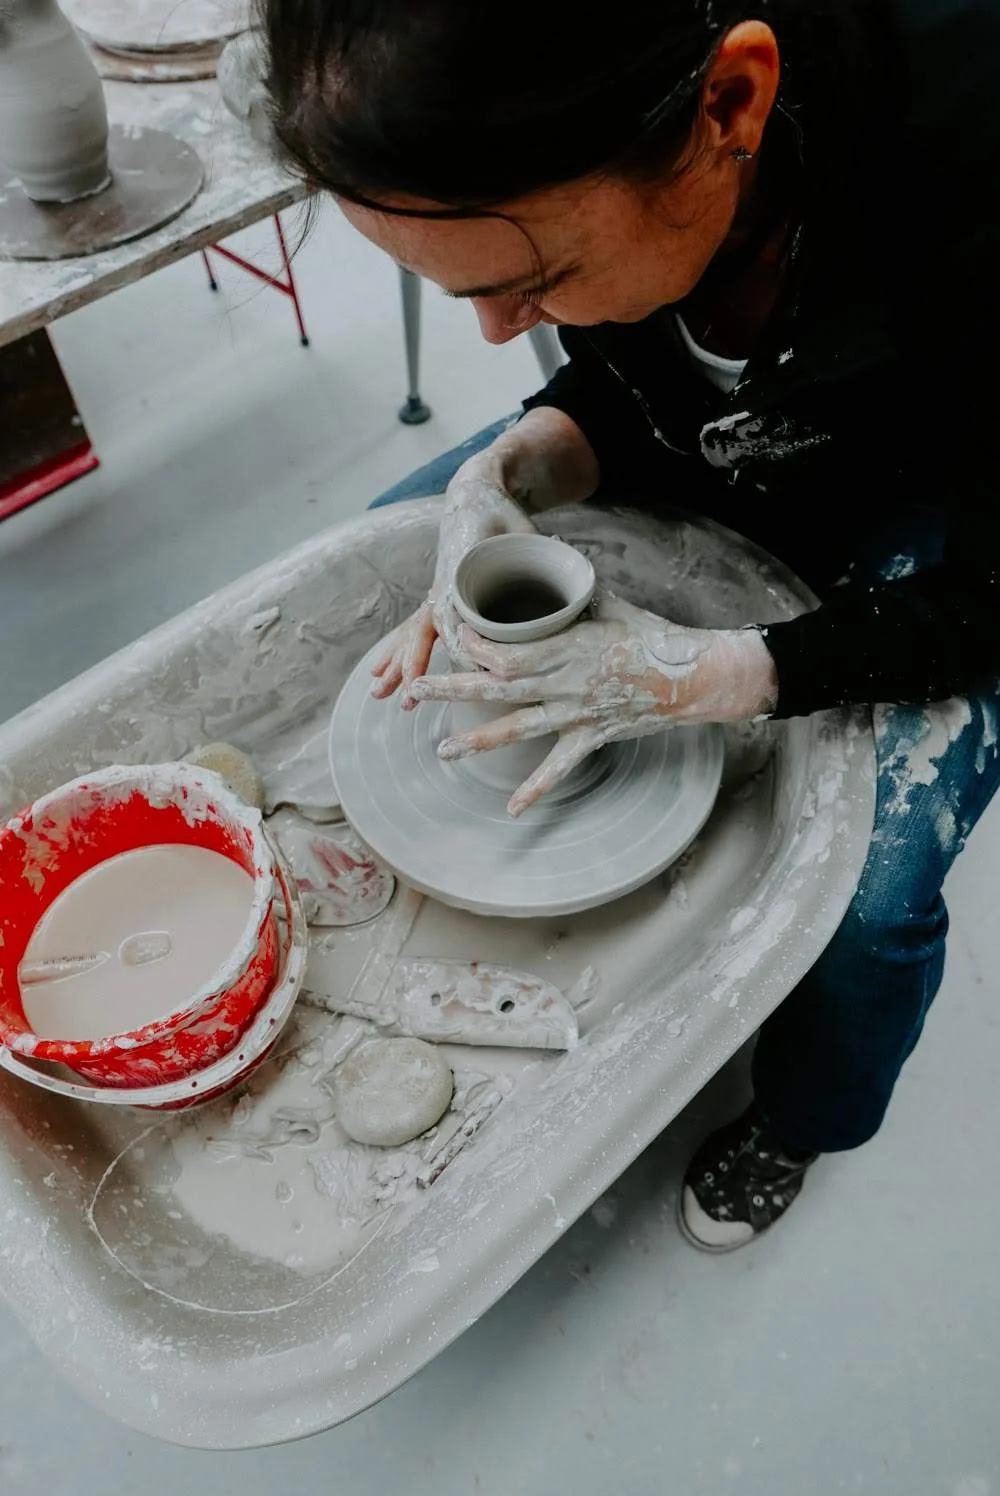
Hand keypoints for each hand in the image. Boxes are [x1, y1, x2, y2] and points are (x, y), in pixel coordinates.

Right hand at [370, 457, 534, 707]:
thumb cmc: (502, 514)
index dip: (462, 648)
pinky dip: (399, 651)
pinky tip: (384, 675)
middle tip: (408, 697)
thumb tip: (575, 592)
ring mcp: (438, 592)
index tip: (470, 673)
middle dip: (414, 663)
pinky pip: (415, 628)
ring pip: (413, 632)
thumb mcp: (525, 533)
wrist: (476, 492)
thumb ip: (544, 559)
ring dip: (397, 663)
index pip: (456, 618)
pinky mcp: (439, 598)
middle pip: (424, 629)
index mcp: (461, 570)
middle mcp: (444, 585)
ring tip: (379, 693)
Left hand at [408, 592, 778, 814]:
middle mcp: (564, 682)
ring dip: (477, 740)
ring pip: (518, 728)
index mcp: (566, 646)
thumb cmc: (651, 634)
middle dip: (452, 689)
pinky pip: (560, 766)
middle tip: (414, 692)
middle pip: (496, 688)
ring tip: (442, 751)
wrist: (692, 674)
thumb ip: (570, 592)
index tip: (448, 636)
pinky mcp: (592, 735)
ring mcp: (577, 713)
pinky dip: (536, 789)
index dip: (472, 647)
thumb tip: (546, 563)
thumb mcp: (607, 602)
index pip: (506, 651)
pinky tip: (511, 808)